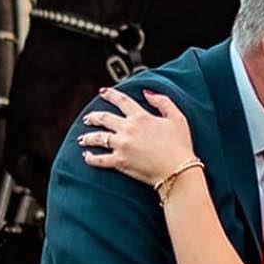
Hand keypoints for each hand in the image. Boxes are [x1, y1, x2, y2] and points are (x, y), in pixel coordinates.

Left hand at [79, 87, 196, 186]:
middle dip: (93, 117)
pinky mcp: (120, 162)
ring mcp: (122, 145)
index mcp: (141, 117)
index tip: (103, 92)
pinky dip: (91, 158)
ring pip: (98, 138)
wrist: (178, 171)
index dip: (110, 94)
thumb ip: (163, 102)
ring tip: (83, 139)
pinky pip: (100, 160)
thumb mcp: (177, 118)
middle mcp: (128, 129)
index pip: (121, 100)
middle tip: (88, 118)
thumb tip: (147, 93)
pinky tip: (87, 157)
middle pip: (104, 118)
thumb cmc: (180, 146)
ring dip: (88, 137)